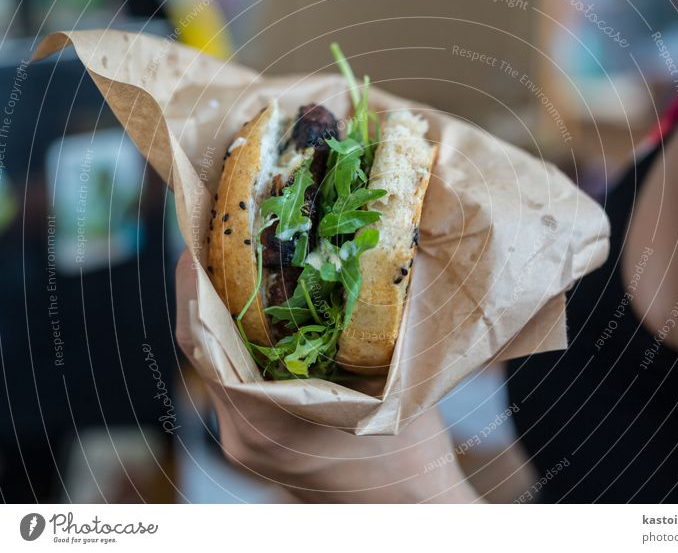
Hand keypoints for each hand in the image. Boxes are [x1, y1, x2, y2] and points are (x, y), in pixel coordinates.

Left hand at [175, 250, 478, 502]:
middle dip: (209, 292)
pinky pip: (233, 382)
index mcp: (262, 422)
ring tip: (242, 267)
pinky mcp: (257, 442)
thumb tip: (357, 262)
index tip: (198, 240)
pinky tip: (264, 314)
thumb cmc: (409, 457)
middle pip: (203, 351)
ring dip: (224, 317)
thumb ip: (367, 330)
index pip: (201, 343)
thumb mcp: (391, 384)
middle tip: (225, 241)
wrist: (410, 511)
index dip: (193, 286)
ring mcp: (244, 443)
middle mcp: (240, 435)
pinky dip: (241, 344)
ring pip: (217, 366)